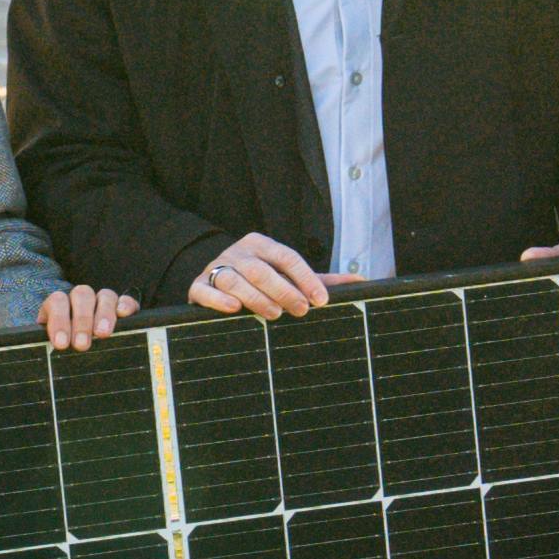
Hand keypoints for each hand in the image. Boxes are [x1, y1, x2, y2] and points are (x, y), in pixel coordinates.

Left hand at [34, 287, 136, 350]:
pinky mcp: (122, 308)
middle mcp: (80, 300)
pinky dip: (126, 304)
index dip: (59, 320)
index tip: (60, 343)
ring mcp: (102, 302)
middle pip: (82, 296)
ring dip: (103, 314)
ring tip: (103, 334)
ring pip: (105, 296)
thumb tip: (40, 358)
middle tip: (82, 344)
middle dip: (81, 320)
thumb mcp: (51, 349)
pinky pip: (126, 300)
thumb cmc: (62, 352)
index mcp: (58, 306)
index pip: (58, 303)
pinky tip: (124, 314)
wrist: (78, 354)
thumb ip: (47, 348)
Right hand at [183, 233, 333, 319]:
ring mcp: (215, 268)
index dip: (304, 277)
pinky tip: (234, 308)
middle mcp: (238, 252)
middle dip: (283, 290)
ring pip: (234, 279)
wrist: (215, 281)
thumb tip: (361, 281)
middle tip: (301, 310)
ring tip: (274, 314)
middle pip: (261, 269)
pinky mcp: (197, 286)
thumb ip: (319, 280)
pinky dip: (218, 299)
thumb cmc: (260, 281)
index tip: (321, 299)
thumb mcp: (288, 276)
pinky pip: (205, 289)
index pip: (286, 256)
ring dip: (256, 297)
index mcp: (261, 244)